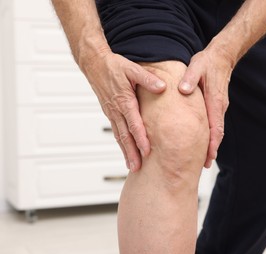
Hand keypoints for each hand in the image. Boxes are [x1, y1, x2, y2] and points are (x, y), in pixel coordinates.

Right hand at [81, 49, 165, 171]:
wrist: (94, 63)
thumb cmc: (114, 65)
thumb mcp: (132, 69)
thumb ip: (148, 79)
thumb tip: (163, 87)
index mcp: (124, 100)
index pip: (134, 124)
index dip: (140, 139)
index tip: (147, 152)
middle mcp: (116, 110)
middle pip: (125, 136)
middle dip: (131, 153)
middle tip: (137, 169)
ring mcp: (111, 112)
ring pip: (119, 136)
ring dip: (125, 152)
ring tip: (132, 166)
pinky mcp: (110, 112)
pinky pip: (116, 131)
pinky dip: (121, 143)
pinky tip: (125, 151)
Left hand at [178, 47, 233, 167]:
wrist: (222, 56)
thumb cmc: (208, 62)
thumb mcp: (196, 67)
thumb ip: (189, 79)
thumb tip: (183, 91)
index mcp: (215, 101)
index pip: (215, 127)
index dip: (212, 143)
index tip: (208, 156)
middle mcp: (219, 107)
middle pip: (218, 133)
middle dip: (212, 149)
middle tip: (204, 165)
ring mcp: (219, 107)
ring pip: (217, 129)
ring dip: (212, 144)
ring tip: (204, 159)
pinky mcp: (217, 105)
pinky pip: (215, 123)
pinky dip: (211, 135)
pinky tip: (204, 141)